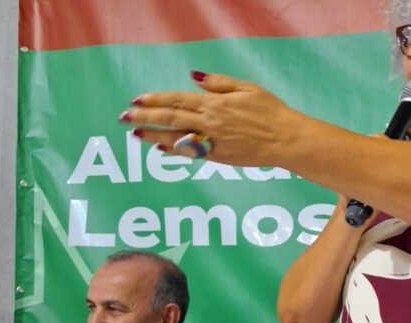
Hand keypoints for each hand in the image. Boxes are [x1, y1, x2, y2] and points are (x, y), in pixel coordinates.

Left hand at [120, 71, 300, 165]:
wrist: (286, 140)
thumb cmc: (271, 111)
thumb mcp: (248, 88)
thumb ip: (219, 83)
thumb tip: (194, 78)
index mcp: (215, 104)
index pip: (177, 100)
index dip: (155, 100)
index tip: (136, 100)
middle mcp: (210, 123)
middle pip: (170, 119)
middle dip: (145, 118)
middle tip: (124, 118)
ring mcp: (213, 142)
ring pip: (176, 138)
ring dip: (154, 136)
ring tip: (136, 135)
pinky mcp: (220, 157)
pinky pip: (191, 152)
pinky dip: (175, 150)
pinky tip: (162, 148)